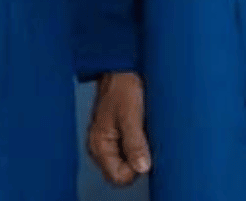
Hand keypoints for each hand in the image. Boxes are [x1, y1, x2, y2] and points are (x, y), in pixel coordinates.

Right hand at [86, 70, 152, 185]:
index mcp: (99, 145)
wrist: (121, 67)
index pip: (118, 177)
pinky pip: (132, 151)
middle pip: (123, 173)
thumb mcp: (130, 115)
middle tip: (146, 139)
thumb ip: (135, 143)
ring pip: (129, 162)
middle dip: (138, 162)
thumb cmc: (122, 86)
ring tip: (145, 131)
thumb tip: (142, 168)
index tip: (145, 152)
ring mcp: (111, 142)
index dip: (134, 169)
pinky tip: (145, 130)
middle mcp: (102, 148)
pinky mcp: (120, 136)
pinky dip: (141, 145)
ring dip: (140, 152)